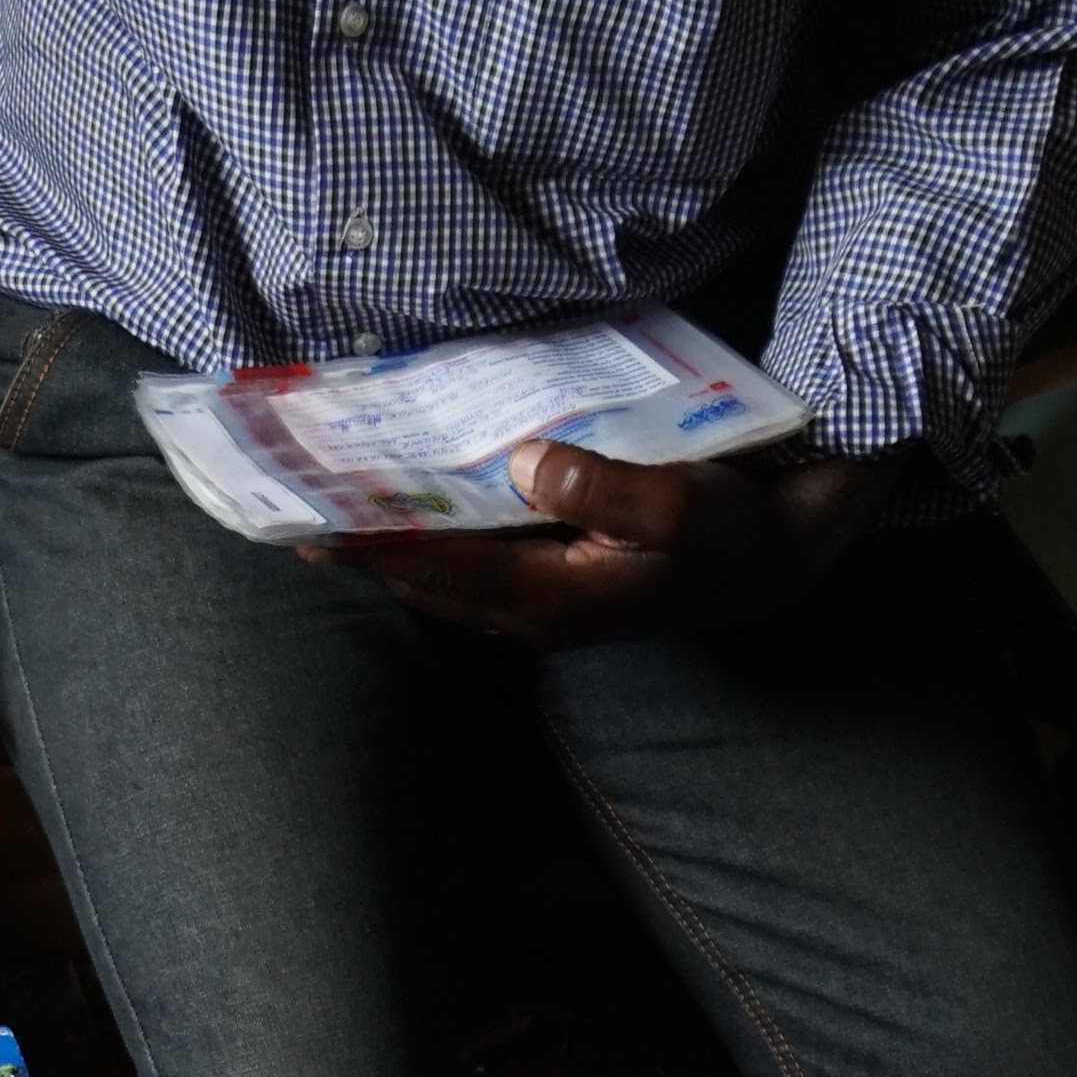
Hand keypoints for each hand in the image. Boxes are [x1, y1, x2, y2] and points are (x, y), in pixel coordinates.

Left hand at [329, 442, 875, 646]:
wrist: (786, 555)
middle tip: (291, 509)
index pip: (440, 569)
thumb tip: (521, 463)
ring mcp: (546, 605)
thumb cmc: (737, 528)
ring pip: (443, 579)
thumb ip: (598, 486)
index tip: (308, 520)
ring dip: (390, 549)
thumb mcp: (680, 501)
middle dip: (362, 551)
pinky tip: (410, 509)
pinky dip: (431, 541)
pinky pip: (473, 566)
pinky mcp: (560, 585)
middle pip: (425, 582)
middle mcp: (536, 613)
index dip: (372, 545)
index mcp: (553, 599)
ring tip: (330, 509)